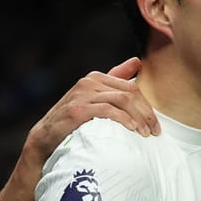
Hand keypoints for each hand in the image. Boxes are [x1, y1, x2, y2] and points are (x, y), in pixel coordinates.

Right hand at [25, 57, 159, 164]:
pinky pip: (108, 110)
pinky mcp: (77, 109)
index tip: (156, 124)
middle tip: (154, 131)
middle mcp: (89, 82)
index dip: (147, 105)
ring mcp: (82, 94)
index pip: (132, 87)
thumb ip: (115, 80)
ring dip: (138, 117)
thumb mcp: (95, 99)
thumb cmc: (73, 121)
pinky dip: (123, 119)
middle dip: (146, 113)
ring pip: (122, 100)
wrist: (44, 139)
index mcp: (96, 78)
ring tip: (145, 133)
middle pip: (129, 93)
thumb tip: (137, 61)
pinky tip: (131, 129)